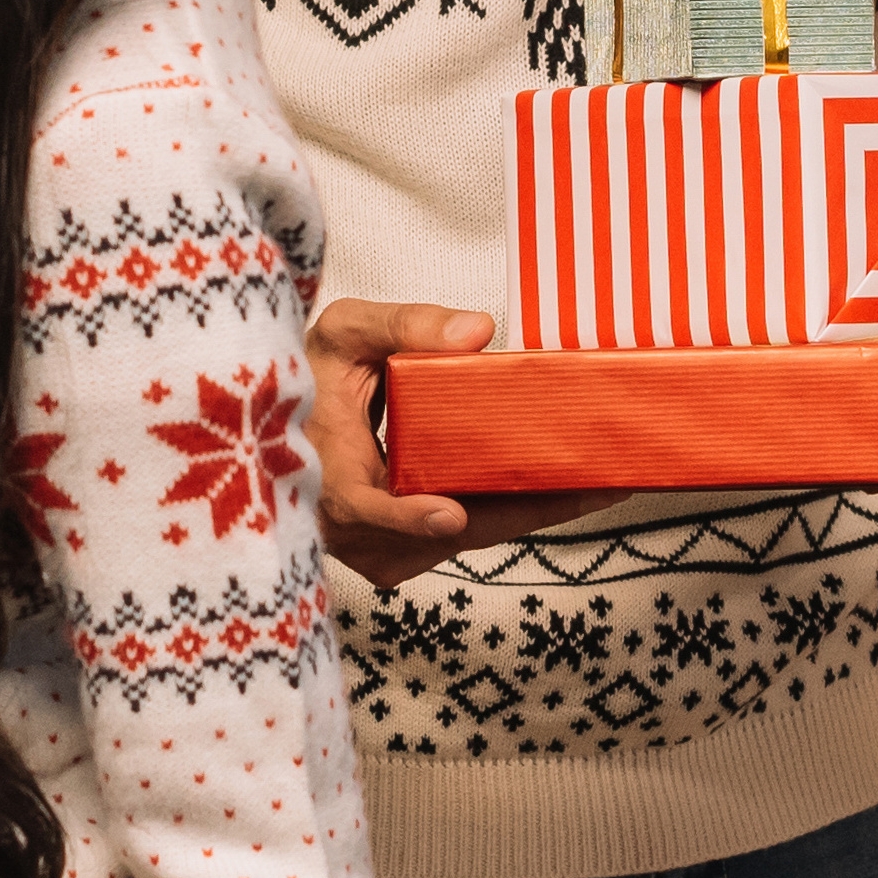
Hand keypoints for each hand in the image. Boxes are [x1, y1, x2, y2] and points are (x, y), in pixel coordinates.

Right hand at [307, 298, 606, 592]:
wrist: (281, 423)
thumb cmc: (307, 376)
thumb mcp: (344, 333)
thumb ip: (404, 325)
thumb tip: (478, 331)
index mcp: (322, 471)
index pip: (358, 507)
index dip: (404, 517)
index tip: (447, 515)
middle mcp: (348, 525)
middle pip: (444, 530)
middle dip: (522, 510)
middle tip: (596, 486)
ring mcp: (374, 547)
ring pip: (461, 539)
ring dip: (525, 514)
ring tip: (595, 486)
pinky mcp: (396, 552)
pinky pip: (460, 538)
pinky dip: (505, 515)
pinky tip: (557, 491)